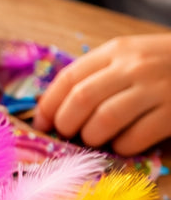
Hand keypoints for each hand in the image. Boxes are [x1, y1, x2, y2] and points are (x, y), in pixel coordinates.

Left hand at [33, 34, 170, 154]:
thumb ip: (96, 76)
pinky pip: (133, 139)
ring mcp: (156, 89)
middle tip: (68, 135)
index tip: (40, 124)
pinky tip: (124, 144)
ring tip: (95, 140)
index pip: (69, 78)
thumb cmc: (164, 65)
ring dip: (91, 138)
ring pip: (103, 121)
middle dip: (66, 125)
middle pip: (80, 101)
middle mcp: (134, 66)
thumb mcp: (130, 57)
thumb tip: (51, 110)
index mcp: (117, 51)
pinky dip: (121, 147)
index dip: (48, 106)